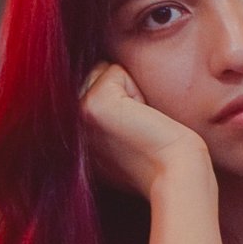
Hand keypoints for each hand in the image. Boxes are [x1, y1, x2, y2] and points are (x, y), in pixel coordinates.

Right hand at [80, 62, 211, 198]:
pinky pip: (115, 70)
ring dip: (127, 91)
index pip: (88, 86)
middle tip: (135, 128)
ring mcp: (76, 115)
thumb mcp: (117, 139)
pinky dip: (135, 88)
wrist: (174, 174)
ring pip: (101, 70)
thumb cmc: (158, 158)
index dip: (118, 101)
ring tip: (137, 124)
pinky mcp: (93, 105)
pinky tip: (141, 119)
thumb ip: (102, 115)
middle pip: (92, 74)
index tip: (130, 133)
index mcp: (72, 135)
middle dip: (120, 93)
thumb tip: (102, 76)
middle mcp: (68, 127)